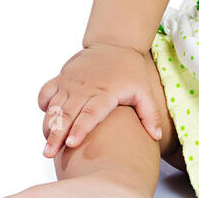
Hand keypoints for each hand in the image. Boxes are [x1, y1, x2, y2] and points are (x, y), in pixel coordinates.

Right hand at [37, 44, 165, 158]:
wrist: (115, 43)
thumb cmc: (130, 70)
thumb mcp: (145, 91)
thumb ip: (150, 115)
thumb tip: (155, 138)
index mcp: (105, 92)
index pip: (90, 113)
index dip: (80, 129)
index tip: (71, 144)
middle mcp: (84, 88)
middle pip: (67, 114)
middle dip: (56, 135)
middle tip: (48, 154)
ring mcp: (70, 82)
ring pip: (53, 107)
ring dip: (48, 126)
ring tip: (46, 146)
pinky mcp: (62, 77)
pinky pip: (46, 92)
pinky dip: (43, 105)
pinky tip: (47, 119)